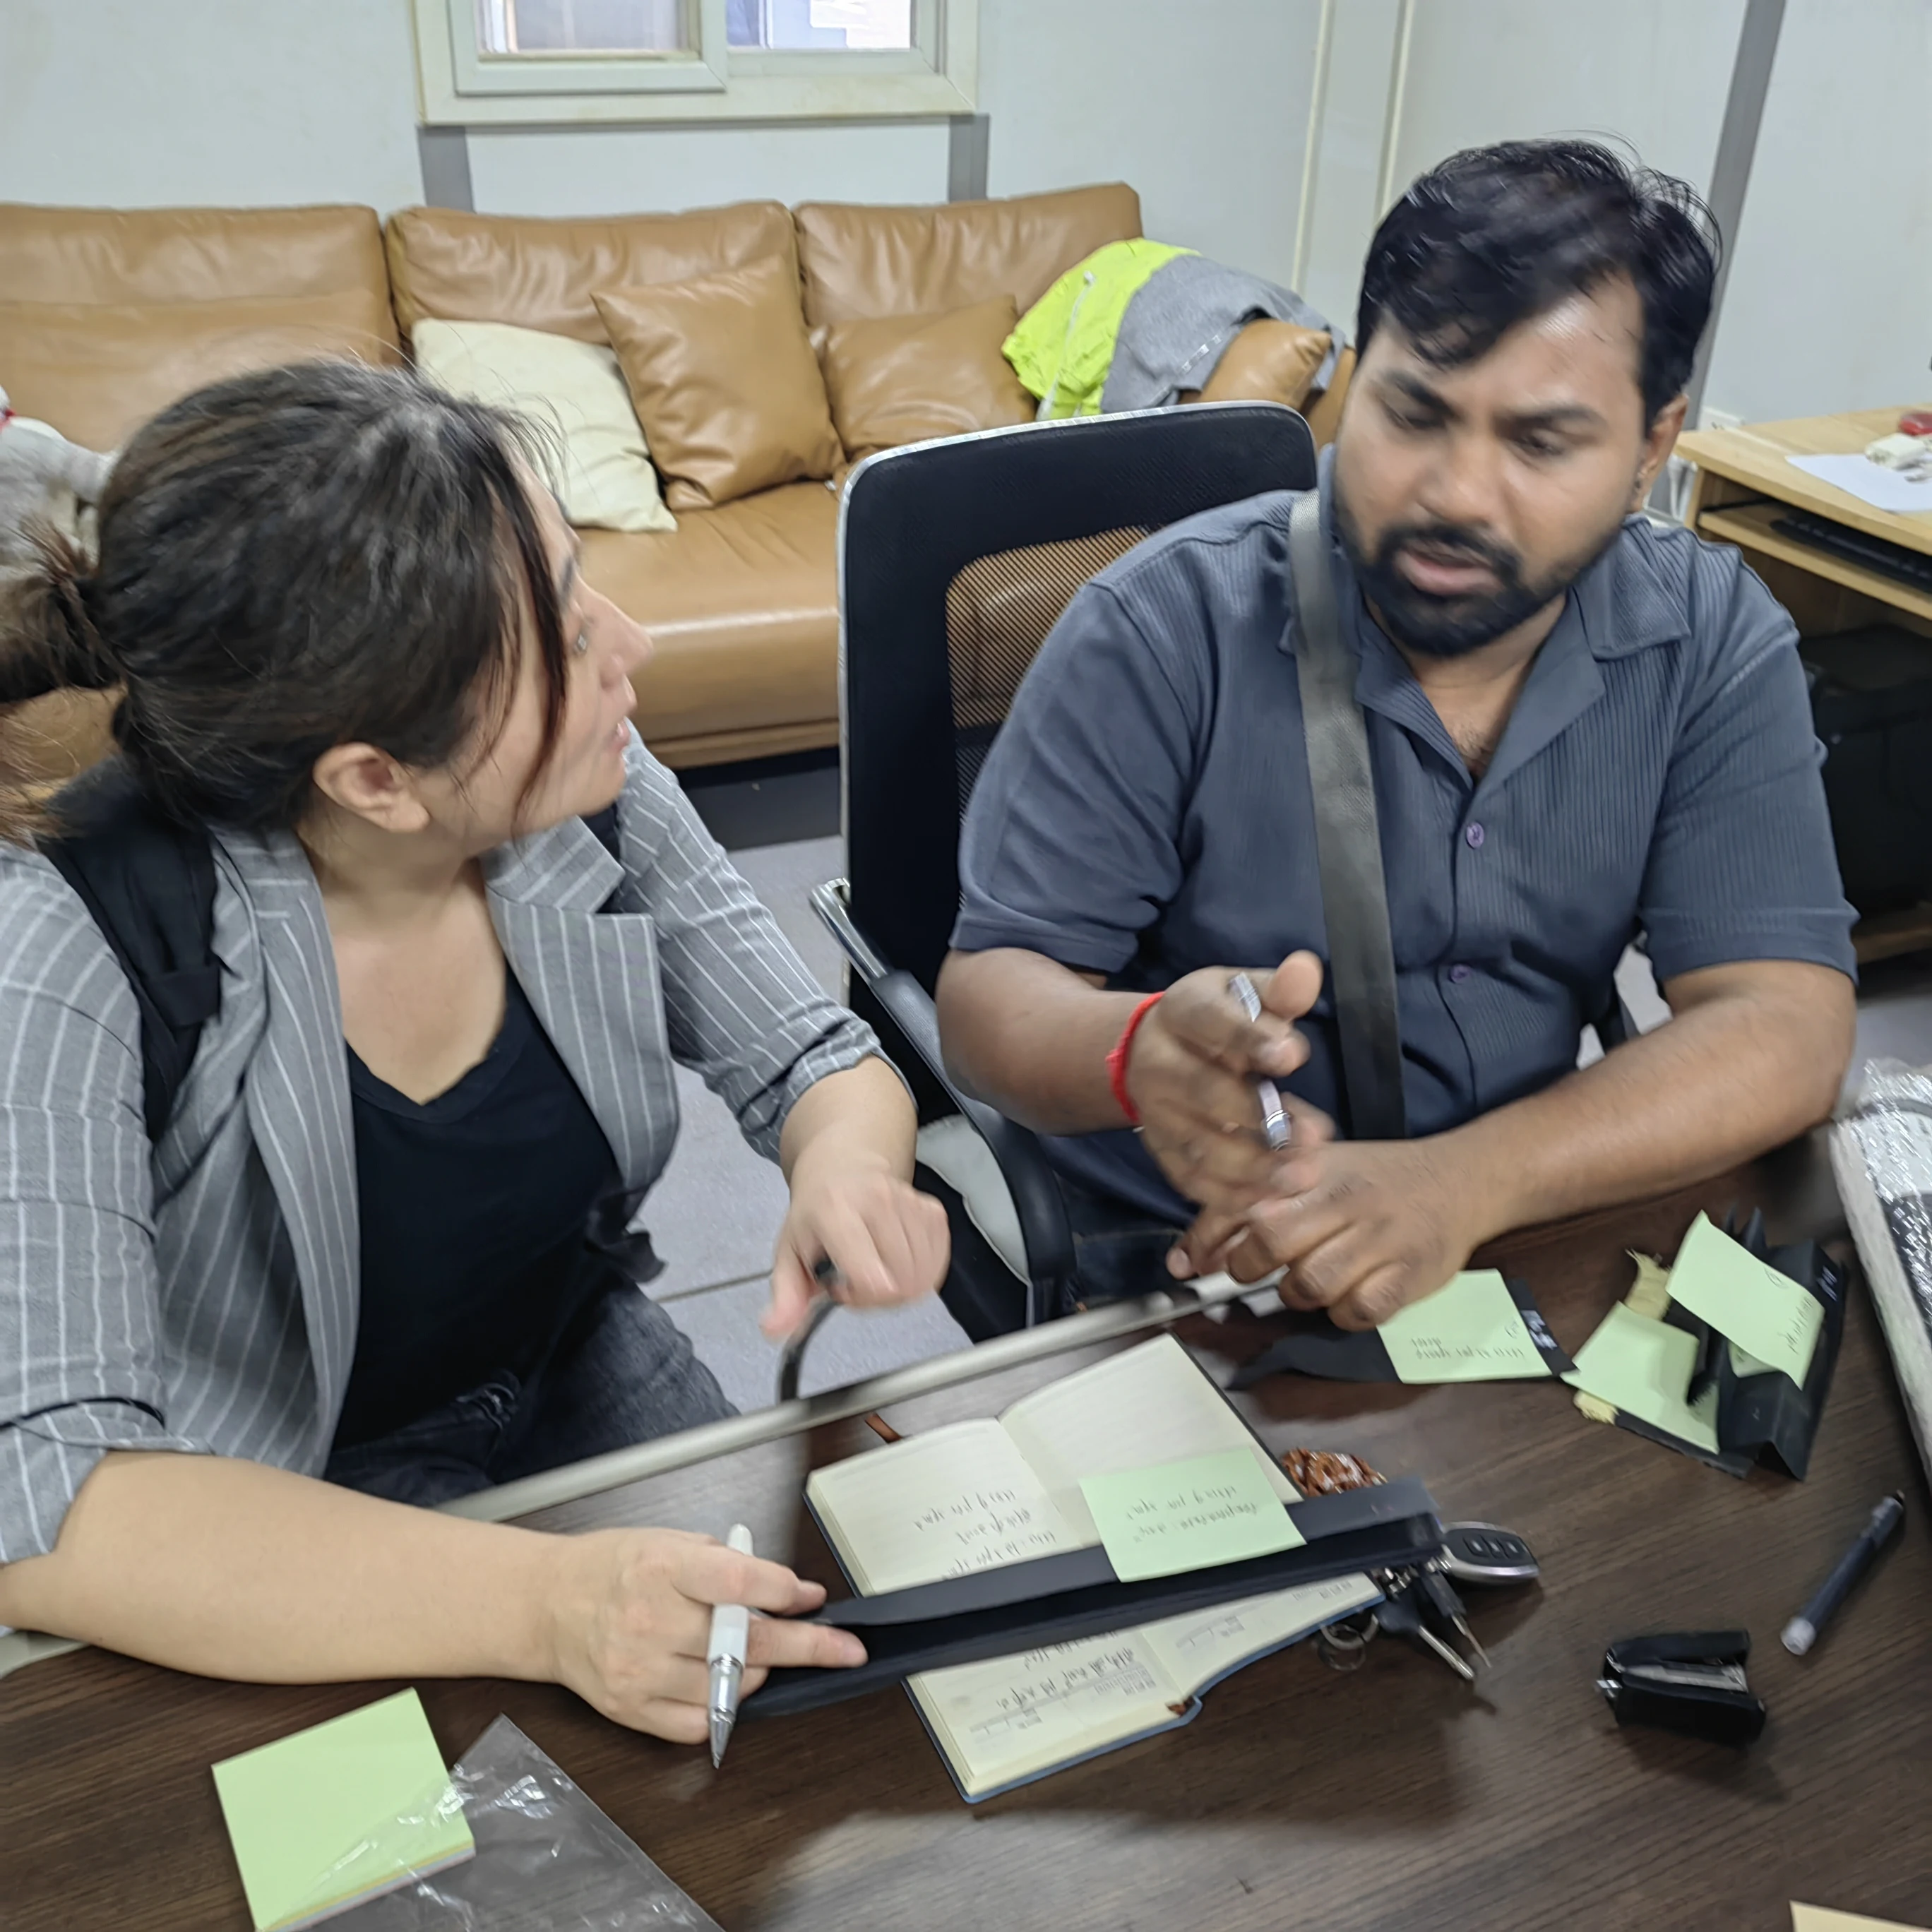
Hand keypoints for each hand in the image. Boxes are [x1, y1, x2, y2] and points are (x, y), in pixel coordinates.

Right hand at [547, 1527, 865, 1743]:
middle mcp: (650, 1621)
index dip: (785, 1592)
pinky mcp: (631, 1710)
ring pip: (729, 1686)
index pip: (740, 1584)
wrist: (552, 1605)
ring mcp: (639, 1671)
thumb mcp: (671, 1542)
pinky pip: (700, 1722)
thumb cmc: (616, 1567)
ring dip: (758, 1672)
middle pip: (746, 1643)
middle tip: (844, 1649)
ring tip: (752, 1652)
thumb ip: (731, 1565)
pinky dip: (724, 1705)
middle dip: (806, 1646)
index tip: (810, 1597)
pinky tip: (721, 1680)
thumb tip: (792, 1592)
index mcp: (662, 1569)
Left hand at [763, 1150, 950, 1338]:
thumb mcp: (789, 1253)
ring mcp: (909, 1202)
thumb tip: (774, 1329)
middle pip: (900, 1283)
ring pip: (922, 1276)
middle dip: (880, 1296)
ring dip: (901, 1286)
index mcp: (835, 1210)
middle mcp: (877, 1200)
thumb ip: (785, 1296)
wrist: (844, 1167)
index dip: (862, 1297)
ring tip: (877, 1269)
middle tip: (858, 1281)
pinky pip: (937, 1262)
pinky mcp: (933, 1209)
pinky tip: (898, 1262)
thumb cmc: (815, 1216)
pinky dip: (921, 1273)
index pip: (871, 1275)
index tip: (842, 1288)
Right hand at [1126, 952, 1334, 1211]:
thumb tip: (1306, 971)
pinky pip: (1193, 1183)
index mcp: (1182, 1012)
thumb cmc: (1215, 1019)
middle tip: (1314, 1136)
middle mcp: (1159, 1064)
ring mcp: (1157, 1114)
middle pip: (1203, 1092)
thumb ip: (1278, 990)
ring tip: (1303, 1176)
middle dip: (1258, 1118)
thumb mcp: (1242, 992)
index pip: (1212, 1023)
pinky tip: (1273, 1202)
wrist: (1151, 1050)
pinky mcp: (1163, 1152)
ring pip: (1199, 1147)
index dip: (1250, 1039)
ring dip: (1253, 1169)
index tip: (1294, 1055)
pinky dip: (1232, 1198)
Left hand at [1172, 1138, 1486, 1328]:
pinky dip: (1343, 1314)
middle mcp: (1344, 1199)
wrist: (1459, 1179)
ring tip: (1307, 1279)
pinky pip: (1357, 1312)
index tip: (1188, 1265)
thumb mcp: (1314, 1170)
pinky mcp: (1408, 1274)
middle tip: (1254, 1270)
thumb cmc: (1374, 1179)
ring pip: (1310, 1283)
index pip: (1243, 1203)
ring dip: (1297, 1293)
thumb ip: (1253, 1200)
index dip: (1207, 1239)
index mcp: (1313, 1169)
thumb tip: (1190, 1255)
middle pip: (1271, 1240)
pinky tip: (1347, 1296)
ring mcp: (1379, 1238)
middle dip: (1249, 1265)